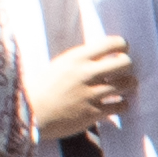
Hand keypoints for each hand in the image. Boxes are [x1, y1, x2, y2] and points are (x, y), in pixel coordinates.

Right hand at [24, 37, 143, 140]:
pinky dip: (123, 104)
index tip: (122, 51)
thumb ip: (82, 60)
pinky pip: (121, 106)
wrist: (29, 113)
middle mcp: (85, 73)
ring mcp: (90, 94)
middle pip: (125, 63)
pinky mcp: (93, 113)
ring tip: (123, 87)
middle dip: (127, 66)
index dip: (122, 46)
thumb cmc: (43, 88)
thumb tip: (105, 54)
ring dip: (128, 85)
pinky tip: (117, 103)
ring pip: (127, 84)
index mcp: (76, 58)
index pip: (112, 43)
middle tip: (123, 71)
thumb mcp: (60, 65)